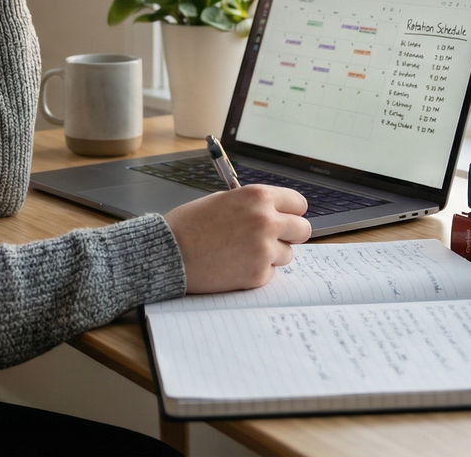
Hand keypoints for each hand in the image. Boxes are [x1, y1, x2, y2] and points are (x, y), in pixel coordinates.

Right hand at [162, 184, 311, 293]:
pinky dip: (255, 272)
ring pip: (287, 254)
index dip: (291, 211)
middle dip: (289, 234)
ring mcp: (264, 249)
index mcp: (258, 197)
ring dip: (271, 255)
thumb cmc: (189, 225)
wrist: (168, 253)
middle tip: (272, 238)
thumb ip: (253, 206)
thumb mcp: (223, 200)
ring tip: (241, 252)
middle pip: (302, 230)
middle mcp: (266, 221)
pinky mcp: (258, 274)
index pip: (298, 203)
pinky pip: (270, 273)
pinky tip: (233, 266)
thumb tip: (275, 214)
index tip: (286, 218)